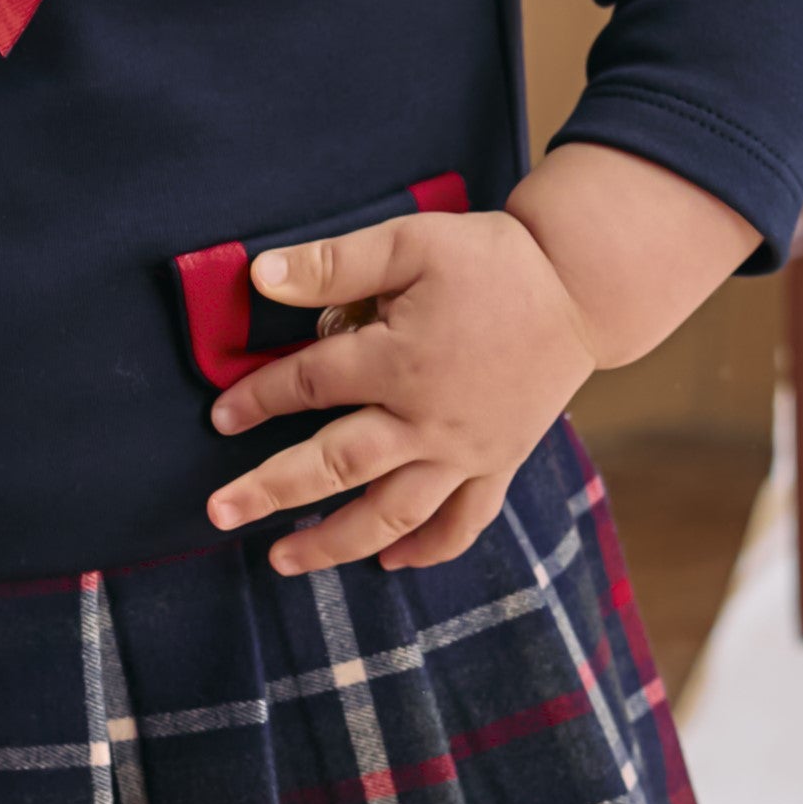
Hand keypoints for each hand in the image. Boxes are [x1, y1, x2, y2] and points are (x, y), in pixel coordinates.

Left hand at [205, 207, 594, 573]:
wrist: (582, 287)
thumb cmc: (493, 260)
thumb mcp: (410, 242)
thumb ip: (334, 264)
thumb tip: (258, 275)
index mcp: (399, 361)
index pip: (308, 385)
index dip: (257, 398)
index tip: (220, 416)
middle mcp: (427, 420)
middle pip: (335, 465)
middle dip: (272, 491)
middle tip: (220, 512)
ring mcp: (465, 451)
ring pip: (392, 512)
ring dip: (334, 543)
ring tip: (284, 562)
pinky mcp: (499, 464)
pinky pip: (462, 522)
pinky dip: (428, 549)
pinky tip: (391, 562)